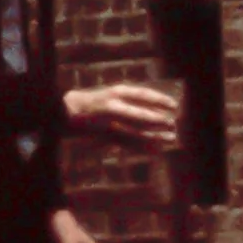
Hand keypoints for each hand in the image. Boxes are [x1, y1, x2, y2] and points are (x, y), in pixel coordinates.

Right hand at [63, 84, 180, 149]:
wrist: (67, 111)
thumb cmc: (94, 101)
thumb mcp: (112, 95)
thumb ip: (131, 101)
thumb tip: (156, 108)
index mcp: (116, 92)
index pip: (143, 95)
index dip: (160, 100)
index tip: (174, 105)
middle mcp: (114, 107)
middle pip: (142, 115)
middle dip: (159, 120)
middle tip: (173, 123)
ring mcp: (110, 123)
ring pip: (138, 131)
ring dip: (156, 136)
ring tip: (170, 138)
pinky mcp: (107, 136)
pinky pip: (130, 143)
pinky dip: (144, 147)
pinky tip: (156, 150)